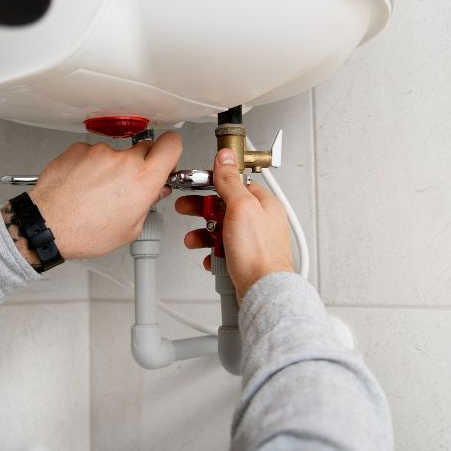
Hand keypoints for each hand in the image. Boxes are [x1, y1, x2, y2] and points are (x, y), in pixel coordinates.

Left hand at [27, 132, 181, 259]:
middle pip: (144, 148)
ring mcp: (99, 152)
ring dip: (110, 167)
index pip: (171, 144)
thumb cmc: (84, 232)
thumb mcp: (129, 229)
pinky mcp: (79, 148)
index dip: (171, 150)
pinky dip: (89, 166)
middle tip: (129, 184)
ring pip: (115, 154)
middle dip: (141, 163)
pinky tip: (82, 186)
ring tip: (96, 192)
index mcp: (143, 179)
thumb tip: (154, 192)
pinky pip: (92, 153)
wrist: (48, 225)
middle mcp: (123, 160)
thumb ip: (147, 204)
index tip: (166, 157)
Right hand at [175, 148, 293, 300]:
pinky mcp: (245, 259)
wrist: (263, 292)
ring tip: (194, 239)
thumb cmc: (259, 254)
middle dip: (203, 211)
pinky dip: (212, 253)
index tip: (196, 185)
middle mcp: (260, 221)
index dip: (213, 184)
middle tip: (187, 209)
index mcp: (263, 204)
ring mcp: (253, 242)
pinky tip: (210, 256)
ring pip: (221, 230)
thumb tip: (225, 158)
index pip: (235, 184)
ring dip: (204, 234)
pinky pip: (223, 250)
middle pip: (224, 207)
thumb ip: (230, 181)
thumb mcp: (241, 208)